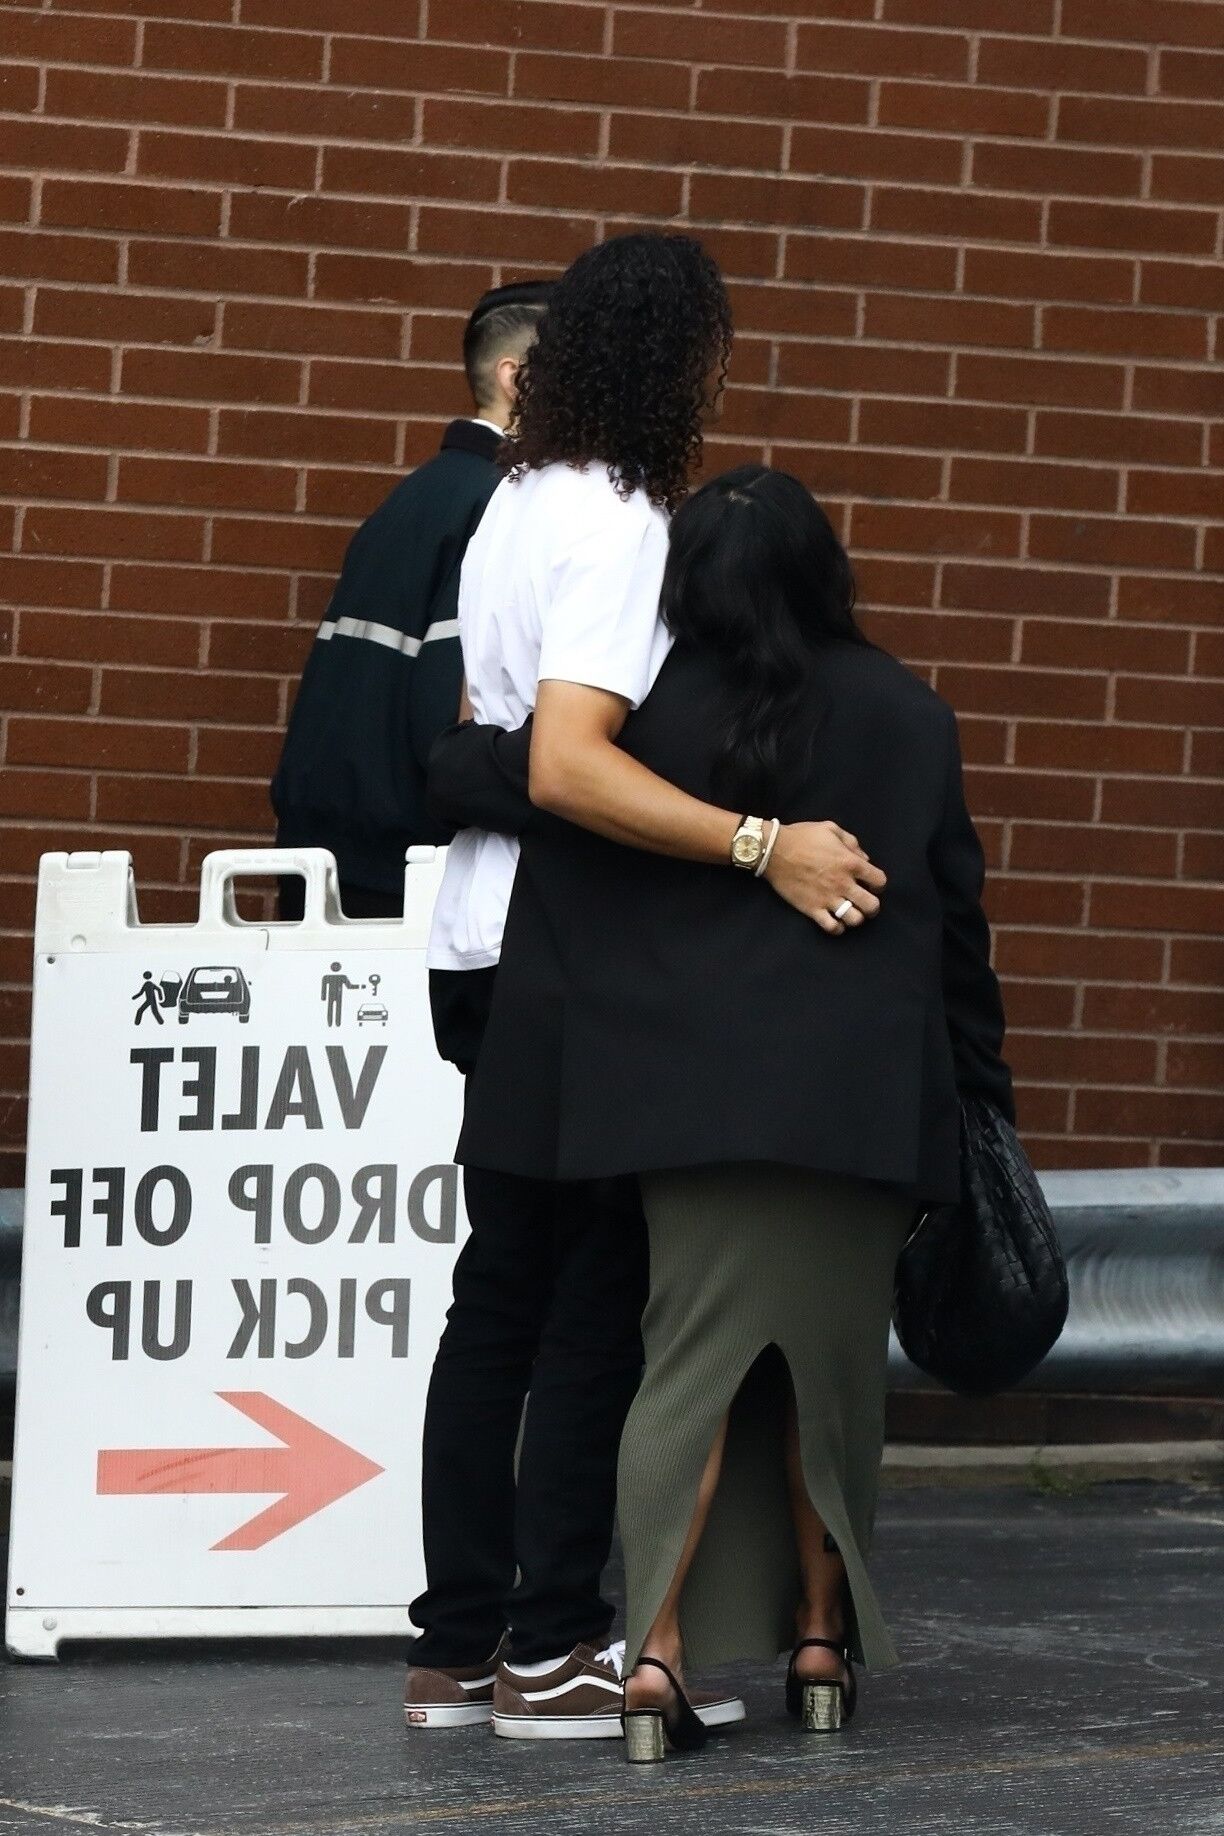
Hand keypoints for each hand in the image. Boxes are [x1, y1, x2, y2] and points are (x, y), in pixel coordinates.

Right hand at [764, 822, 885, 933]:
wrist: (773, 850)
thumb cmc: (802, 837)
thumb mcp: (831, 829)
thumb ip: (852, 843)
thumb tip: (865, 859)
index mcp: (850, 863)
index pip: (880, 881)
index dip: (877, 884)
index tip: (869, 883)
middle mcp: (843, 884)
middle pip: (872, 906)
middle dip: (872, 906)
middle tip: (863, 902)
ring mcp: (828, 899)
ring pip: (855, 920)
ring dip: (855, 917)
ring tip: (849, 911)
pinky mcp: (812, 909)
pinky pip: (832, 928)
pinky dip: (837, 928)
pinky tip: (835, 920)